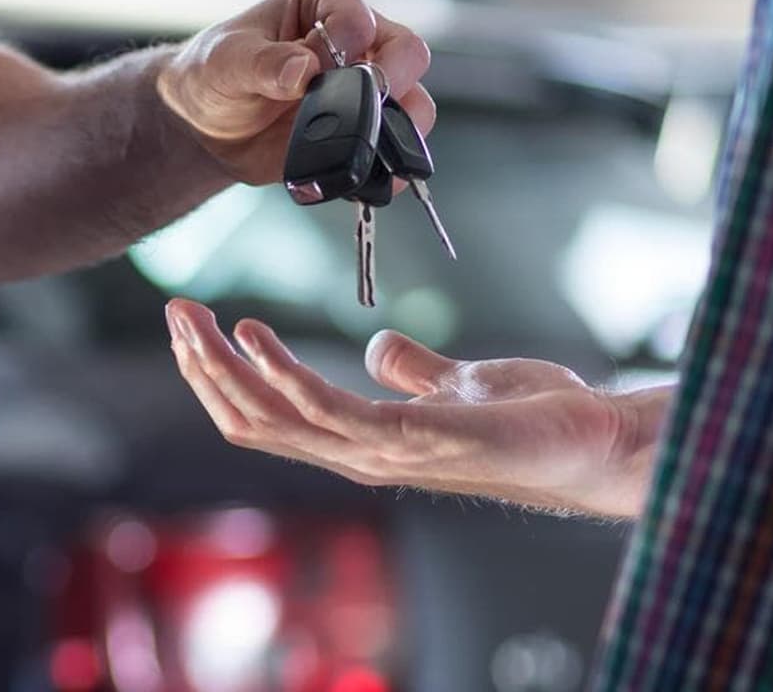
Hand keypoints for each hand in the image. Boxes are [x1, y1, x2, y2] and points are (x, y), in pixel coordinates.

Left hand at [156, 0, 434, 185]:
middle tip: (364, 102)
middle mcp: (356, 45)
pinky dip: (388, 167)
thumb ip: (262, 62)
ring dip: (399, 127)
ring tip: (364, 142)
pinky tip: (365, 175)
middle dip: (392, 79)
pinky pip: (394, 150)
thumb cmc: (214, 74)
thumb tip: (303, 69)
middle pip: (407, 53)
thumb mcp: (225, 61)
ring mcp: (363, 92)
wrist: (207, 127)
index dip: (350, 37)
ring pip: (414, 104)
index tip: (322, 64)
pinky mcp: (362, 134)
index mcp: (324, 5)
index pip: (358, 13)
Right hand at [165, 299, 669, 517]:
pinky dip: (281, 372)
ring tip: (192, 318)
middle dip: (204, 369)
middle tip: (175, 314)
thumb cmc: (534, 419)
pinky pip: (327, 410)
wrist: (597, 444)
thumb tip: (377, 350)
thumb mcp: (459, 383)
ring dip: (222, 368)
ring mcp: (383, 455)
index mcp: (364, 443)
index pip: (269, 420)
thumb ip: (412, 371)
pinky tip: (253, 333)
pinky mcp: (413, 440)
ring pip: (273, 420)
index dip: (223, 378)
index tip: (195, 328)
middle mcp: (361, 457)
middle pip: (254, 422)